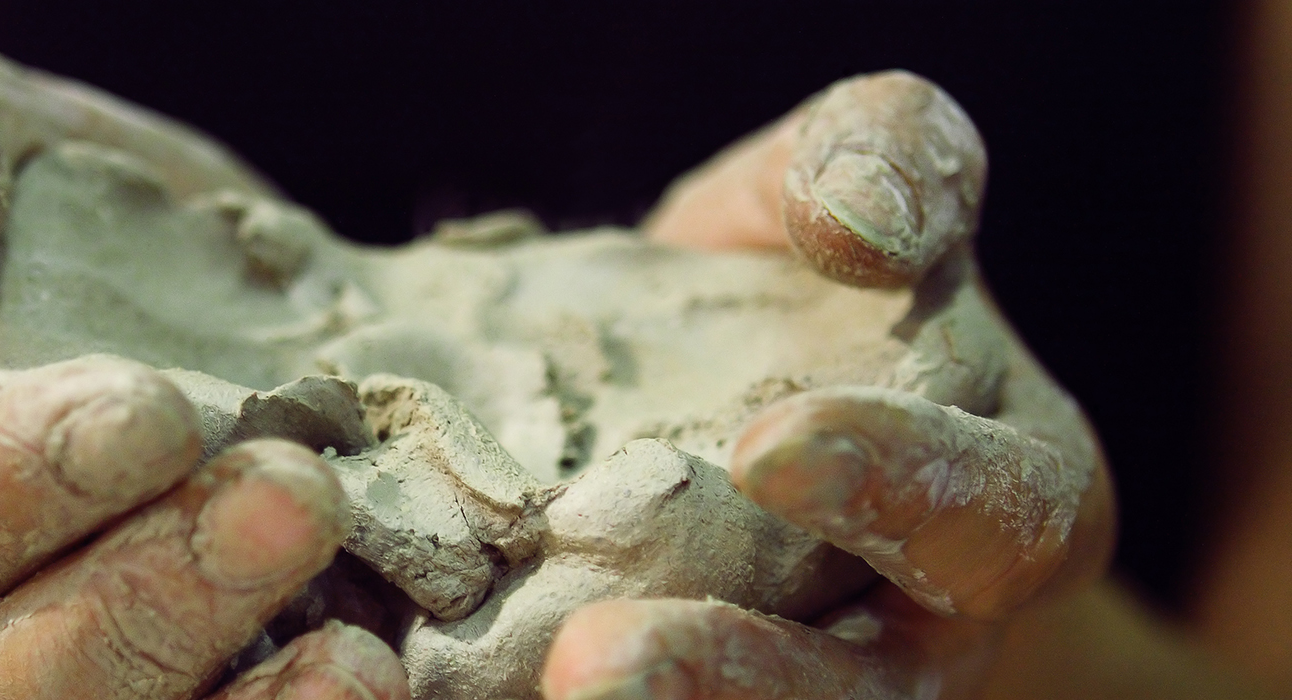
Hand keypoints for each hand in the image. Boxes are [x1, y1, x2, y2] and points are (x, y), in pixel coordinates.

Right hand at [0, 49, 408, 697]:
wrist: (260, 302)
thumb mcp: (1, 134)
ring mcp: (103, 683)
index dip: (11, 486)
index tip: (154, 412)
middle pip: (1, 689)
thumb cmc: (100, 219)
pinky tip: (381, 675)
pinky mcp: (221, 693)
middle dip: (148, 603)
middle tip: (293, 496)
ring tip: (354, 652)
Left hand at [541, 72, 1115, 698]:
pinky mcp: (702, 680)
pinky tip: (432, 682)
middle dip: (739, 679)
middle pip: (866, 692)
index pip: (998, 517)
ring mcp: (814, 672)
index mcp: (1011, 494)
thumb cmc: (810, 269)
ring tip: (543, 686)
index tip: (768, 449)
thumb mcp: (856, 175)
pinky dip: (521, 693)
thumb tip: (858, 220)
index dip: (902, 492)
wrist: (719, 364)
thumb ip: (882, 155)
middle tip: (594, 663)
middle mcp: (926, 621)